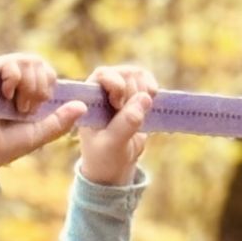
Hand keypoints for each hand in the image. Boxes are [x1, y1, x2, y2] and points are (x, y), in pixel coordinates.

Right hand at [0, 51, 85, 172]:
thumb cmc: (7, 145)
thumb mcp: (40, 133)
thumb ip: (61, 120)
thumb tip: (83, 105)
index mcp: (26, 91)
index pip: (46, 71)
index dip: (48, 84)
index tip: (40, 106)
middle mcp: (13, 80)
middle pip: (39, 62)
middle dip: (40, 87)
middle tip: (27, 109)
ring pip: (27, 60)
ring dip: (29, 86)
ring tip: (16, 106)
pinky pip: (9, 62)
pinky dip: (13, 78)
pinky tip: (6, 95)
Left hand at [78, 63, 157, 185]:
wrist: (114, 167)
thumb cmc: (104, 157)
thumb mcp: (113, 145)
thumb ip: (126, 124)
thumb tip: (145, 98)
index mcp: (89, 99)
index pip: (103, 74)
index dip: (116, 85)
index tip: (119, 104)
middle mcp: (103, 89)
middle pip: (124, 73)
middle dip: (133, 93)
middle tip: (131, 117)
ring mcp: (120, 89)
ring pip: (138, 74)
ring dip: (145, 91)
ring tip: (140, 114)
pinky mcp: (135, 94)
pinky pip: (147, 80)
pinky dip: (152, 90)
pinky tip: (151, 105)